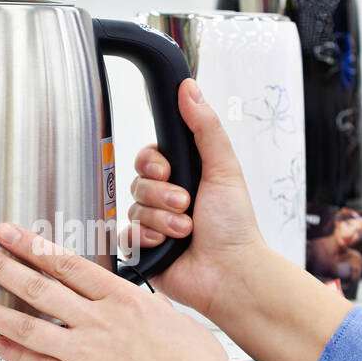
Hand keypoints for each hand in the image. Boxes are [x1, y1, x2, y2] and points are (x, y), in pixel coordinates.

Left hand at [0, 222, 264, 360]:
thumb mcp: (177, 322)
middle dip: (1, 265)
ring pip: (28, 325)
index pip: (67, 264)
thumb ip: (150, 310)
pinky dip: (14, 354)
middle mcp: (98, 321)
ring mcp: (84, 352)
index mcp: (123, 299)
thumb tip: (143, 308)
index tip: (11, 233)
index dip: (33, 246)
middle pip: (39, 286)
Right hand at [123, 79, 268, 319]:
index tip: (168, 169)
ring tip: (186, 230)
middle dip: (162, 194)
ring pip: (134, 209)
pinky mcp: (143, 250)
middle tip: (186, 204)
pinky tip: (168, 246)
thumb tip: (189, 88)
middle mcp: (165, 199)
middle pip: (138, 181)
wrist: (231, 272)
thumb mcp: (223, 168)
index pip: (148, 157)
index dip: (153, 162)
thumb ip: (205, 127)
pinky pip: (126, 235)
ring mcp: (153, 225)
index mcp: (183, 176)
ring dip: (162, 219)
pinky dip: (148, 239)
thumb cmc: (235, 226)